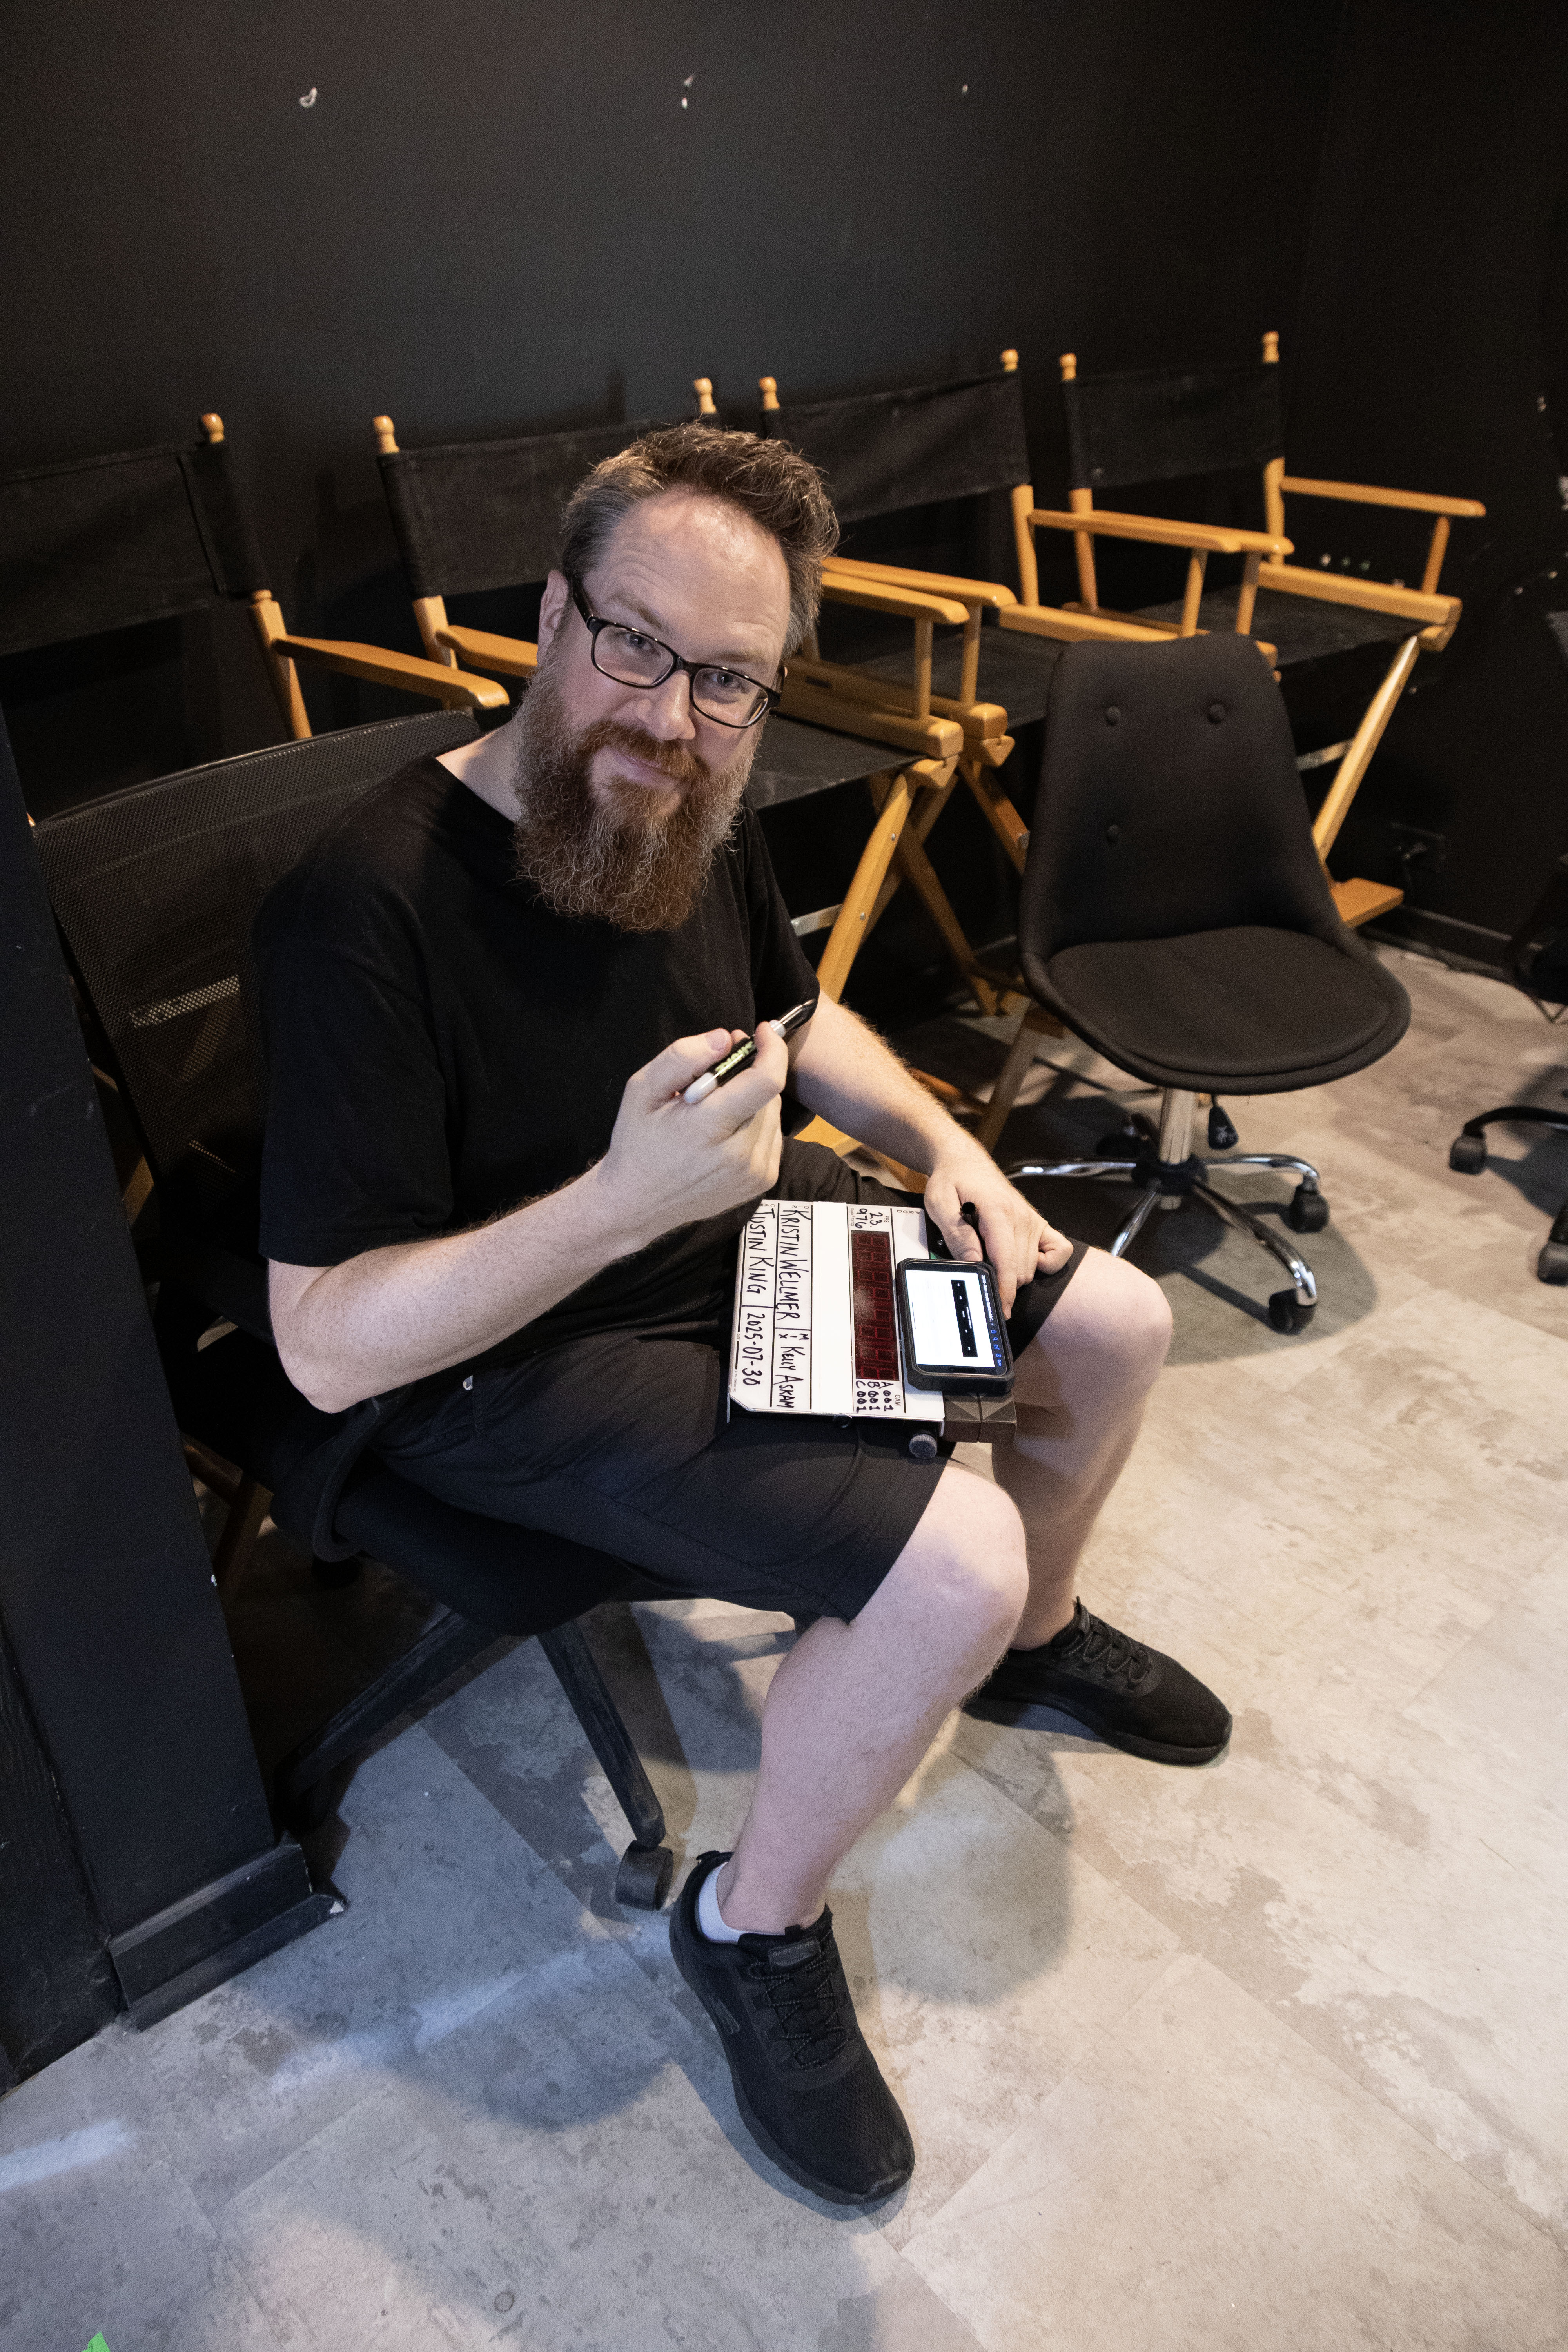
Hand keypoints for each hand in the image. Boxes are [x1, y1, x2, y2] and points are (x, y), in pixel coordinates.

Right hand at [600, 1022, 785, 1247]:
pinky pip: (773, 1136)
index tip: (761, 1032)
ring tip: (715, 1111)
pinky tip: (725, 1132)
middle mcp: (739, 1155)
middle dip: (749, 1075)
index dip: (771, 1049)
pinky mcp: (761, 1182)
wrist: (636, 1204)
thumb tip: (724, 1038)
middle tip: (716, 1077)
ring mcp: (754, 1173)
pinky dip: (755, 1125)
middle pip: (768, 1094)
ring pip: (773, 1114)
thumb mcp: (641, 1091)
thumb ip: (681, 1058)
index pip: (765, 1081)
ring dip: (752, 1101)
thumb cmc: (637, 1143)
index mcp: (708, 1128)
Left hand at [923, 1151, 1072, 1315]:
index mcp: (997, 1213)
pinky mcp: (1038, 1222)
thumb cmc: (952, 1181)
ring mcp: (1032, 1220)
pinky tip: (1025, 1260)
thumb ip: (957, 1233)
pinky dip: (1047, 1263)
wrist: (965, 1162)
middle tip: (980, 1273)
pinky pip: (1059, 1250)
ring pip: (1033, 1266)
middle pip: (1021, 1270)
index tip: (1001, 1308)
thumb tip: (973, 1261)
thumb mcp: (940, 1204)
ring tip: (991, 1258)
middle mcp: (1021, 1217)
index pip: (1007, 1261)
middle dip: (1003, 1282)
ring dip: (1015, 1273)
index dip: (1005, 1289)